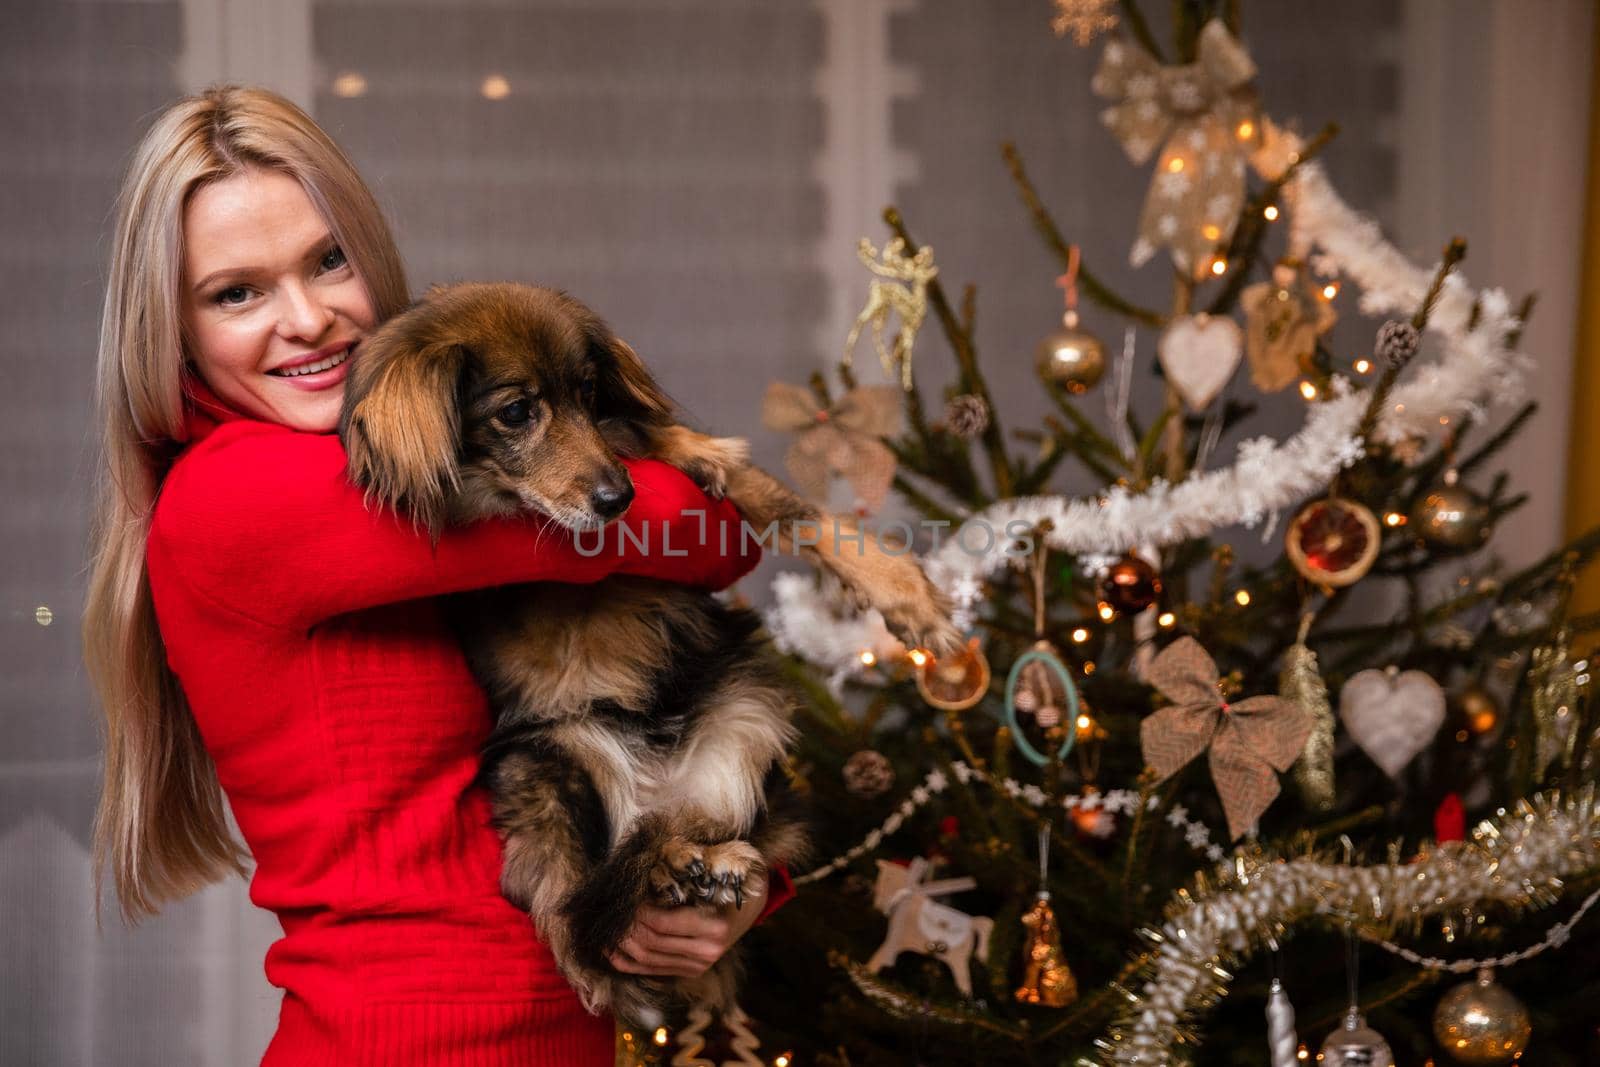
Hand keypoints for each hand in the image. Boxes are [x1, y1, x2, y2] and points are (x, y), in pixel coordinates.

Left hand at [607, 875, 767, 977]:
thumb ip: (685, 870)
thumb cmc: (731, 879)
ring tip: (605, 930)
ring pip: (648, 960)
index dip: (636, 912)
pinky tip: (611, 952)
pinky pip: (652, 971)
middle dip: (625, 928)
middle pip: (651, 943)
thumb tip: (646, 868)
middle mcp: (707, 951)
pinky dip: (628, 963)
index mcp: (715, 926)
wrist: (752, 904)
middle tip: (610, 911)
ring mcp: (699, 965)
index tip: (624, 896)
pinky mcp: (691, 971)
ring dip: (622, 946)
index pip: (661, 923)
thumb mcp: (717, 869)